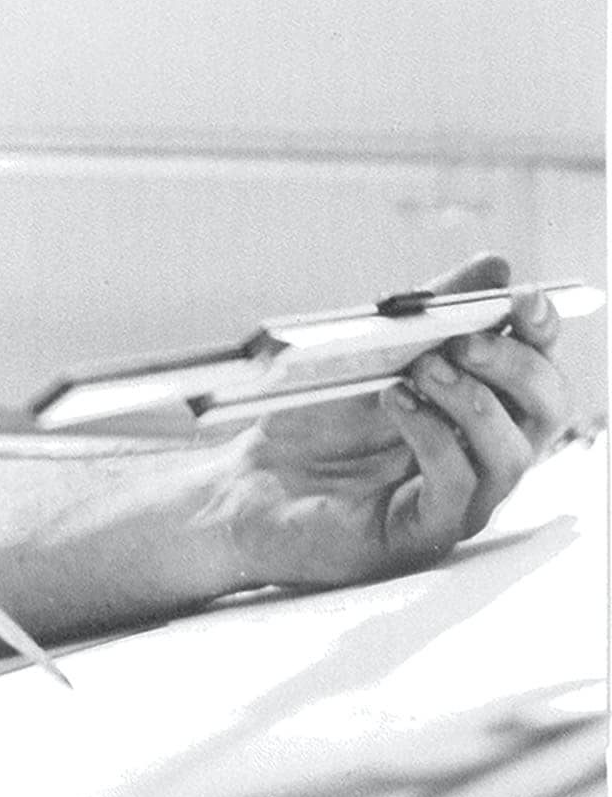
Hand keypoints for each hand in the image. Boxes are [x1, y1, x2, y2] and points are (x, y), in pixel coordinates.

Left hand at [221, 254, 572, 589]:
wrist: (249, 479)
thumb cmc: (311, 417)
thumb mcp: (368, 352)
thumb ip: (430, 314)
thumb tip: (495, 265)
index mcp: (475, 405)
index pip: (537, 369)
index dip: (542, 334)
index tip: (521, 301)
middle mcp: (480, 453)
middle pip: (546, 412)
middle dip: (516, 366)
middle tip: (465, 341)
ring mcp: (458, 497)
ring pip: (511, 453)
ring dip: (472, 400)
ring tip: (422, 369)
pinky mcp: (424, 531)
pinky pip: (458, 487)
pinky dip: (434, 438)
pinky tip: (398, 403)